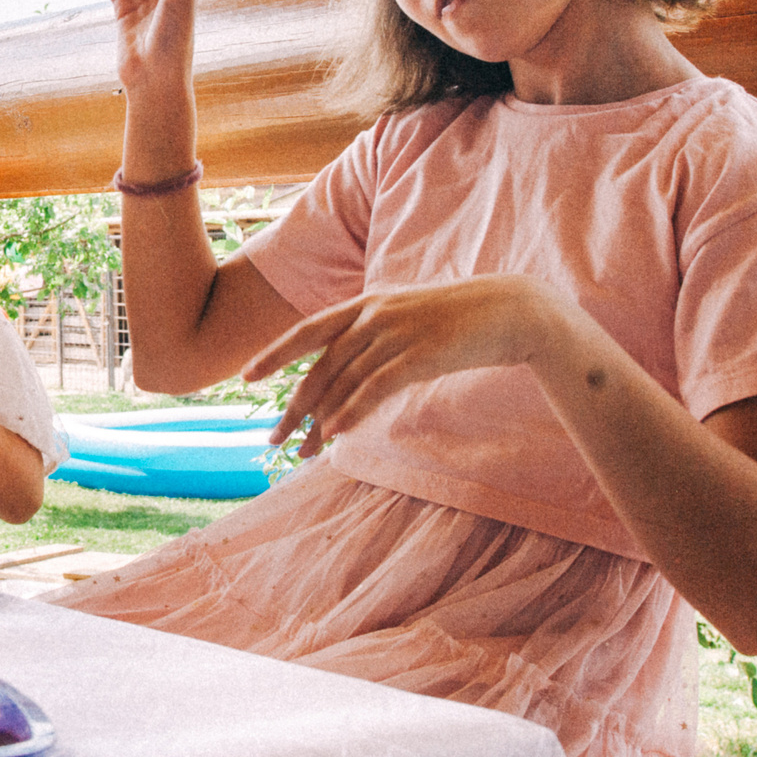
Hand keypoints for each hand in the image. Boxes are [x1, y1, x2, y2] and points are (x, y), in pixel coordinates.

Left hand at [247, 275, 563, 455]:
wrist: (510, 311)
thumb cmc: (457, 320)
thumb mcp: (407, 319)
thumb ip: (374, 338)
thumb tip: (346, 374)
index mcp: (365, 304)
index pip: (307, 331)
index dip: (274, 353)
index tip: (246, 377)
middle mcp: (372, 316)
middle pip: (319, 367)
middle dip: (294, 407)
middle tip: (273, 439)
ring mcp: (395, 334)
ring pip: (343, 382)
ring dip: (319, 421)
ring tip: (302, 452)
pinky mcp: (418, 356)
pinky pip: (374, 387)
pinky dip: (351, 411)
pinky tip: (334, 434)